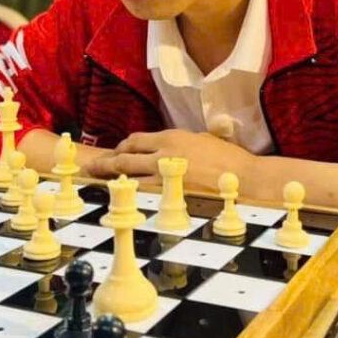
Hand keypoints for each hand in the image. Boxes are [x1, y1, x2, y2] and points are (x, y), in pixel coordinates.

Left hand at [86, 130, 255, 192]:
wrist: (245, 179)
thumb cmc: (229, 161)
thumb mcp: (203, 141)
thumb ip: (182, 144)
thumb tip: (169, 148)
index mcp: (172, 137)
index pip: (136, 140)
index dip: (121, 148)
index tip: (114, 154)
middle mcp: (164, 153)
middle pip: (124, 158)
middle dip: (105, 163)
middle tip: (91, 169)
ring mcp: (165, 176)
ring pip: (129, 177)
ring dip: (111, 182)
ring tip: (98, 185)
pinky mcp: (170, 195)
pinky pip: (143, 195)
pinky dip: (129, 196)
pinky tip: (122, 201)